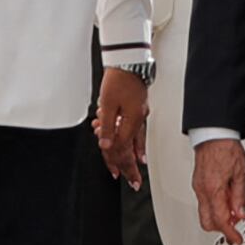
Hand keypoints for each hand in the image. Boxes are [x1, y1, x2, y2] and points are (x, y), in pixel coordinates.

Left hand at [94, 65, 148, 186]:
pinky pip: (138, 131)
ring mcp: (139, 115)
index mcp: (131, 121)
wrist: (128, 62)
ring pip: (136, 140)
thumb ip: (106, 127)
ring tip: (136, 168)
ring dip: (134, 155)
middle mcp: (138, 120)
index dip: (117, 162)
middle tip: (134, 182)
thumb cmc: (118, 79)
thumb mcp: (107, 105)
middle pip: (132, 148)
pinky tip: (137, 146)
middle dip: (131, 166)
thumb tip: (105, 144)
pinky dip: (136, 141)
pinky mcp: (138, 109)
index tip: (116, 175)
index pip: (122, 148)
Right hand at [193, 136, 244, 244]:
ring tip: (234, 211)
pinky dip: (214, 207)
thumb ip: (240, 196)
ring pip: (204, 213)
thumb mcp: (241, 173)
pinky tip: (225, 202)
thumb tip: (240, 214)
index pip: (221, 221)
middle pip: (207, 222)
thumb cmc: (226, 148)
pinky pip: (204, 203)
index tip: (237, 239)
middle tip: (236, 227)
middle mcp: (202, 191)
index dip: (230, 233)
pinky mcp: (197, 184)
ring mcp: (198, 188)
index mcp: (214, 190)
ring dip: (218, 217)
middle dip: (222, 228)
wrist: (213, 134)